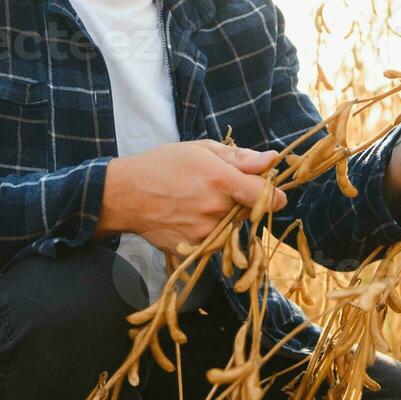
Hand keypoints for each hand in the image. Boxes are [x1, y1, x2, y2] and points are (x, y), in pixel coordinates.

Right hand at [98, 140, 286, 254]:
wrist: (125, 195)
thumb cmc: (162, 165)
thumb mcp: (201, 150)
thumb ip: (240, 157)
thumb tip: (272, 159)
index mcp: (222, 182)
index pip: (267, 198)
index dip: (275, 195)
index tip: (273, 193)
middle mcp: (216, 210)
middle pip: (249, 213)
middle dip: (243, 204)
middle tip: (220, 191)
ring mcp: (205, 233)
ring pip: (232, 229)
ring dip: (225, 219)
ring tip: (200, 203)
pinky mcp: (194, 249)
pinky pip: (215, 243)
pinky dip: (209, 233)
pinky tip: (190, 218)